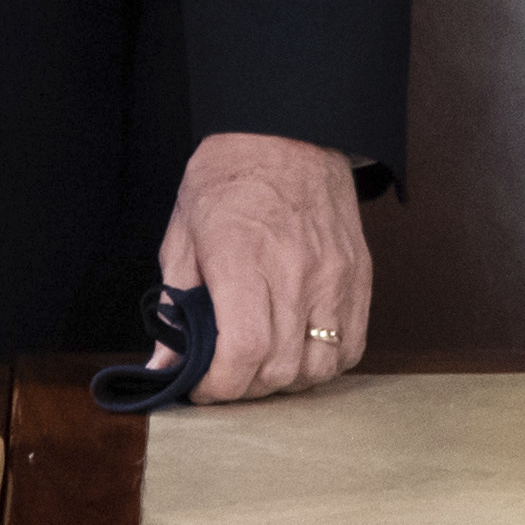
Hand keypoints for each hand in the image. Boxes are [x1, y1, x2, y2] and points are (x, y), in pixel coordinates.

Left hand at [154, 132, 372, 401]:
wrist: (287, 136)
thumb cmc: (226, 180)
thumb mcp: (182, 235)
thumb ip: (175, 306)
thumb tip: (164, 364)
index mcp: (242, 259)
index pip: (243, 350)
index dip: (220, 385)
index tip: (201, 387)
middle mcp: (295, 272)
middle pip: (280, 368)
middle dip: (246, 388)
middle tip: (224, 378)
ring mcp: (335, 278)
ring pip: (320, 367)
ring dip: (286, 381)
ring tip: (260, 366)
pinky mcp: (360, 279)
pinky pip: (352, 349)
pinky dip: (323, 363)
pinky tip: (297, 351)